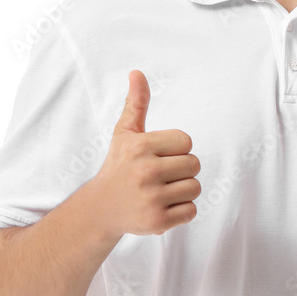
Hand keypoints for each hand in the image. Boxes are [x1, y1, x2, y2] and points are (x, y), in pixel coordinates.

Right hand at [94, 70, 201, 237]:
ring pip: (195, 188)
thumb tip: (137, 72)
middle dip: (182, 170)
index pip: (187, 142)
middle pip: (194, 165)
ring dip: (183, 191)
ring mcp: (151, 199)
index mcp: (140, 146)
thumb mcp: (125, 133)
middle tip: (160, 176)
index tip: (159, 156)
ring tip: (161, 191)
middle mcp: (145, 172)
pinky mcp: (157, 222)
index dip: (176, 149)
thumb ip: (136, 103)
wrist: (101, 209)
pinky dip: (181, 211)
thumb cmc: (119, 165)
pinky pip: (191, 211)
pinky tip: (162, 207)